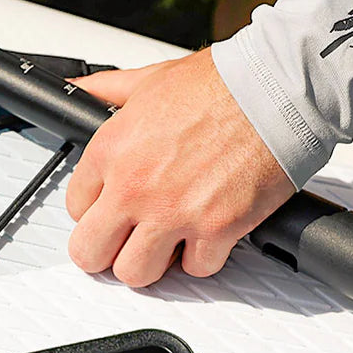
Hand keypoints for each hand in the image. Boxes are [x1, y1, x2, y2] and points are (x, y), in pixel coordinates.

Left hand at [65, 48, 294, 286]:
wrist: (278, 87)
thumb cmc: (221, 82)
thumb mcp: (148, 79)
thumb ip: (106, 89)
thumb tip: (79, 86)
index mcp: (111, 152)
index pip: (74, 207)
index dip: (92, 211)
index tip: (108, 207)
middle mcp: (134, 188)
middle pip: (89, 253)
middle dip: (104, 252)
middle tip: (122, 241)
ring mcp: (174, 212)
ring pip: (135, 273)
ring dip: (149, 262)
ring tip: (163, 242)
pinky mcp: (217, 228)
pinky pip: (196, 268)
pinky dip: (202, 257)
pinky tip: (205, 234)